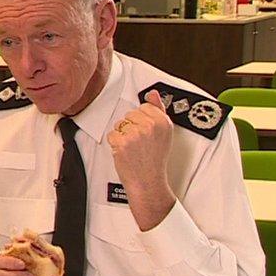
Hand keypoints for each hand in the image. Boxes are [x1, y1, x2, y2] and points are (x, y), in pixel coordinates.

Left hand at [107, 89, 175, 229]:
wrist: (148, 182)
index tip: (146, 135)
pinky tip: (125, 153)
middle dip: (131, 128)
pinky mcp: (123, 142)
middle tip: (140, 144)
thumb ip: (158, 111)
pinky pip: (112, 135)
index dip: (142, 121)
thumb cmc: (155, 160)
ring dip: (122, 136)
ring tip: (133, 149)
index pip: (144, 107)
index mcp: (163, 121)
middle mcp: (151, 125)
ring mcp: (136, 133)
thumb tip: (153, 93)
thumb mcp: (164, 134)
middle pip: (130, 115)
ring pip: (120, 124)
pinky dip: (115, 144)